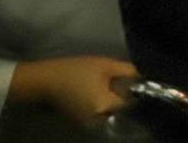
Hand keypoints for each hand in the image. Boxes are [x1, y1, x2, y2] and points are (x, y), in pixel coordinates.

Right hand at [11, 56, 138, 127]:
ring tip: (98, 82)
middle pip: (118, 106)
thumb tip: (141, 76)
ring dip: (108, 97)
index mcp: (104, 106)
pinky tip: (90, 89)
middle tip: (110, 77)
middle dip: (118, 93)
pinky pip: (97, 111)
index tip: (126, 78)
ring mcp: (88, 122)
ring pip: (108, 109)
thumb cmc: (75, 69)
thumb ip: (126, 70)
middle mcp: (98, 119)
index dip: (130, 89)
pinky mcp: (80, 120)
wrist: (47, 79)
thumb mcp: (104, 65)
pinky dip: (98, 101)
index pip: (128, 101)